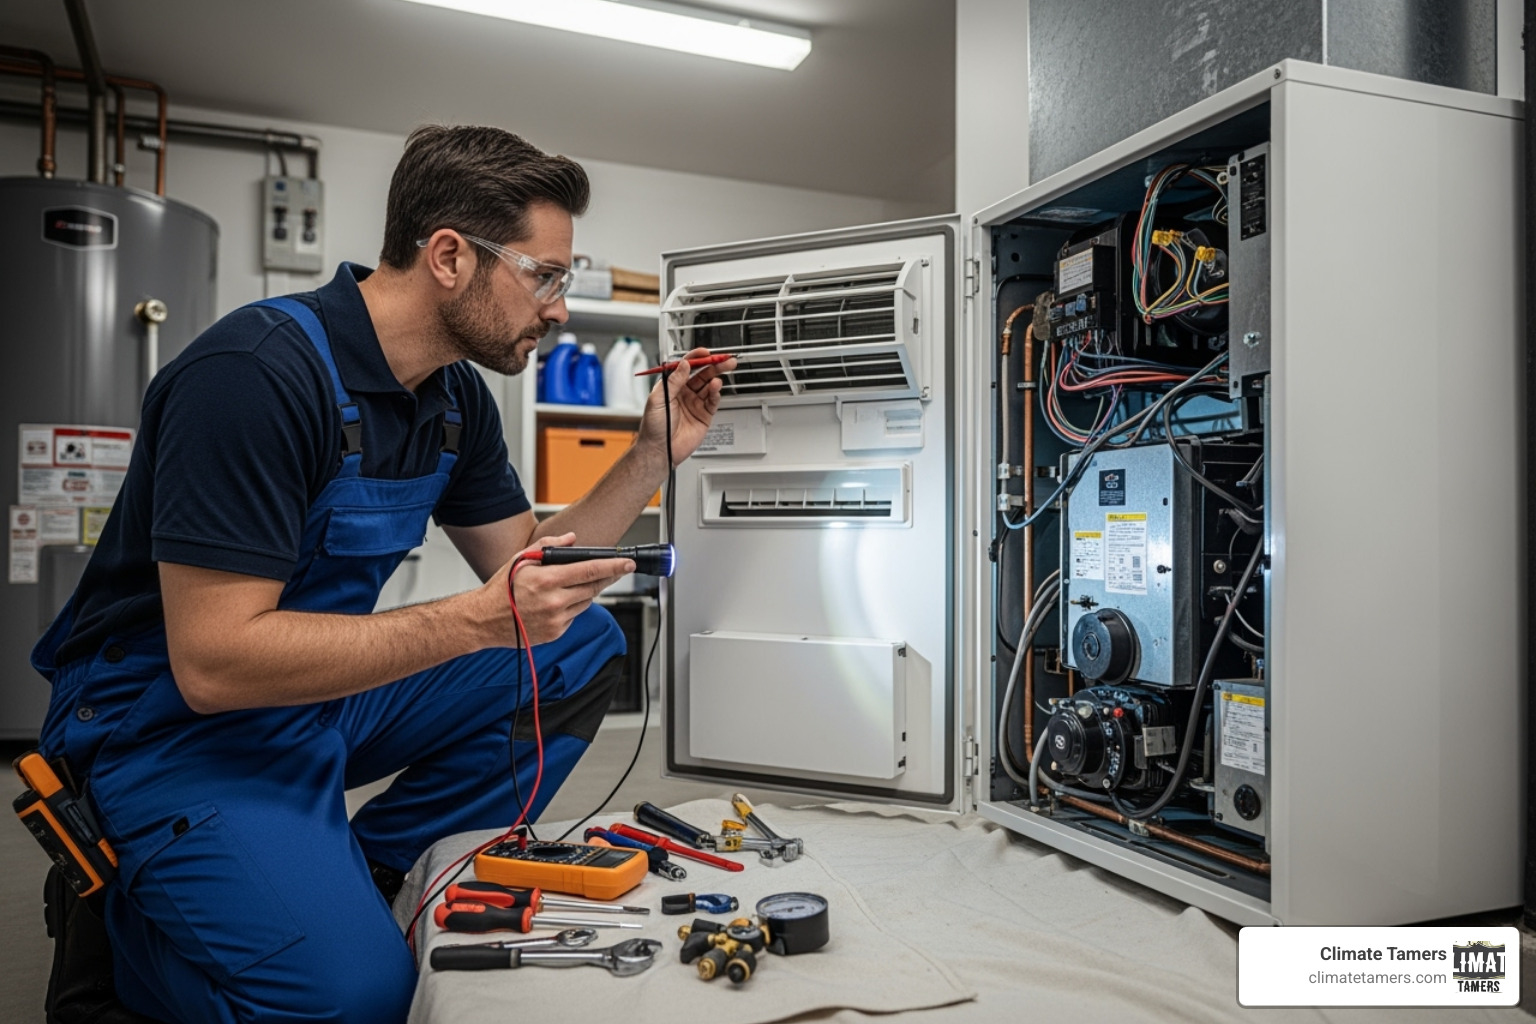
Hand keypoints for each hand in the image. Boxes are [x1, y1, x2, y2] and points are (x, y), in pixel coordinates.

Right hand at [482, 533, 631, 646]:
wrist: (484, 620)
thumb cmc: (501, 588)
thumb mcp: (521, 559)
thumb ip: (549, 545)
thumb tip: (572, 539)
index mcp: (547, 580)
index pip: (590, 570)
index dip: (613, 566)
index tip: (628, 563)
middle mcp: (554, 602)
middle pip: (593, 588)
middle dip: (606, 578)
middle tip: (613, 570)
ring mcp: (556, 620)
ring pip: (586, 602)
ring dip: (586, 592)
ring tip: (569, 585)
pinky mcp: (556, 633)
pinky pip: (574, 616)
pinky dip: (572, 607)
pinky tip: (557, 602)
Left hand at [637, 348, 736, 466]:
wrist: (660, 450)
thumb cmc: (653, 427)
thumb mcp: (658, 399)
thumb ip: (673, 381)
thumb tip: (684, 364)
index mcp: (671, 386)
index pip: (686, 367)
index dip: (696, 358)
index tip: (705, 353)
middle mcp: (684, 393)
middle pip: (702, 374)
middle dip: (714, 365)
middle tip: (724, 359)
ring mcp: (695, 404)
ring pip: (709, 386)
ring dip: (716, 378)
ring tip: (721, 374)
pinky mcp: (703, 416)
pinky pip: (712, 402)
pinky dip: (716, 394)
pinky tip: (716, 388)